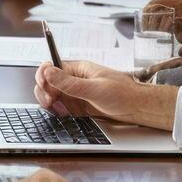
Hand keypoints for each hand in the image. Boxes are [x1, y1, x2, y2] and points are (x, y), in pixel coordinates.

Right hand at [34, 60, 178, 130]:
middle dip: (44, 92)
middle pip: (48, 82)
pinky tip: (62, 114)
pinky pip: (60, 107)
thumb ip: (69, 82)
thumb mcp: (94, 88)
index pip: (51, 67)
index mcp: (77, 69)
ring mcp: (75, 93)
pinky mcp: (78, 106)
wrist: (138, 108)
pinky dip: (57, 111)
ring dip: (49, 102)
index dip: (43, 75)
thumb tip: (49, 71)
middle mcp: (74, 79)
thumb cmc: (123, 93)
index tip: (44, 86)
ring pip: (52, 96)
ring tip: (57, 109)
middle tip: (49, 102)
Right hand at [146, 0, 181, 46]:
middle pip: (159, 10)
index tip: (141, 16)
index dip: (148, 8)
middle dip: (151, 18)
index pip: (158, 2)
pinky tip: (164, 38)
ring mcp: (181, 15)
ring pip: (164, 19)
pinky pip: (171, 27)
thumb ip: (180, 23)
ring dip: (157, 25)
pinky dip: (166, 31)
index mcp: (180, 3)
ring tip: (152, 33)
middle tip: (145, 28)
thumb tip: (166, 25)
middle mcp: (178, 7)